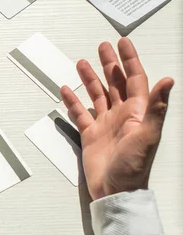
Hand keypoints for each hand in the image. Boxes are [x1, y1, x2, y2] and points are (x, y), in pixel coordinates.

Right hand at [61, 38, 173, 200]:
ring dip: (90, 79)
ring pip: (97, 95)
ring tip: (80, 62)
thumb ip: (156, 108)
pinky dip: (73, 101)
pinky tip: (66, 90)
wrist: (115, 191)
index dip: (130, 60)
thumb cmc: (133, 166)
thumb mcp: (148, 136)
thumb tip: (168, 80)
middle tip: (102, 47)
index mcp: (137, 112)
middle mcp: (122, 114)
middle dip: (109, 64)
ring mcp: (105, 124)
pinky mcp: (90, 135)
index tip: (123, 43)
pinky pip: (80, 113)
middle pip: (115, 83)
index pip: (135, 80)